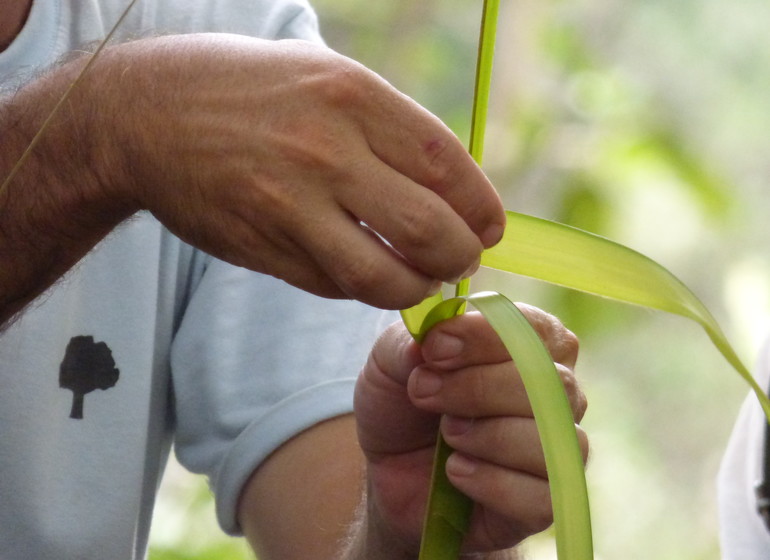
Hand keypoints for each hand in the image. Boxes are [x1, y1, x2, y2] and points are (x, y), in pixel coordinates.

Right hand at [79, 34, 504, 308]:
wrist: (146, 113)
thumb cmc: (246, 90)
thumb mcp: (324, 77)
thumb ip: (387, 128)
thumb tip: (449, 184)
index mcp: (351, 96)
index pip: (447, 164)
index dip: (481, 206)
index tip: (490, 227)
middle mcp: (325, 151)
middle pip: (428, 228)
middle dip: (461, 257)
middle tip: (462, 262)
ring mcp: (289, 205)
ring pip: (383, 276)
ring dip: (416, 288)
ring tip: (421, 280)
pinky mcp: (262, 247)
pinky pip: (333, 285)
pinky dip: (363, 289)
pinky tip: (368, 273)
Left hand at [352, 306, 587, 554]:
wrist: (388, 472)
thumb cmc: (403, 405)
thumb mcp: (390, 362)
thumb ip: (411, 343)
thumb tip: (439, 342)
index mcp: (530, 346)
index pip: (536, 330)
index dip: (486, 337)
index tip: (434, 349)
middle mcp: (555, 394)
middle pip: (551, 383)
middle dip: (479, 388)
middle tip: (425, 394)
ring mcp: (556, 449)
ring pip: (552, 438)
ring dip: (488, 436)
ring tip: (447, 436)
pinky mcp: (546, 501)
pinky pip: (544, 495)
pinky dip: (493, 483)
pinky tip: (456, 473)